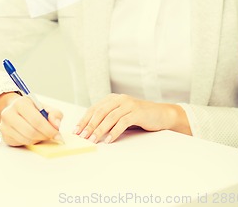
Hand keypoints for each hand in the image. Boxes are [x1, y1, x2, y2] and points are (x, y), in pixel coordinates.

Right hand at [0, 93, 62, 146]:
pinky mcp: (5, 136)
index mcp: (20, 103)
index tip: (56, 134)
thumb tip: (56, 125)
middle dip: (44, 136)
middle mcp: (9, 114)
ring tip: (42, 134)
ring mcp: (5, 126)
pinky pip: (21, 144)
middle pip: (31, 132)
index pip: (36, 120)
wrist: (16, 109)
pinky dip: (30, 142)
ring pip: (26, 140)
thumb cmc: (31, 109)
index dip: (48, 129)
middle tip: (51, 136)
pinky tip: (33, 136)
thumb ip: (55, 114)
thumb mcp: (45, 107)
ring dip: (38, 140)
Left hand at [73, 93, 190, 143]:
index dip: (84, 119)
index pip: (94, 108)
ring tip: (93, 140)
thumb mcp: (121, 115)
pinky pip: (122, 122)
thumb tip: (90, 131)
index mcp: (113, 98)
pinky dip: (114, 132)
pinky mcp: (137, 112)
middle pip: (100, 112)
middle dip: (89, 125)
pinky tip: (108, 140)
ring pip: (110, 117)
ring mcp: (128, 104)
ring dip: (100, 129)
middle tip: (83, 136)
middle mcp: (119, 99)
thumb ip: (108, 119)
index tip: (76, 131)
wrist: (160, 114)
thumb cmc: (139, 117)